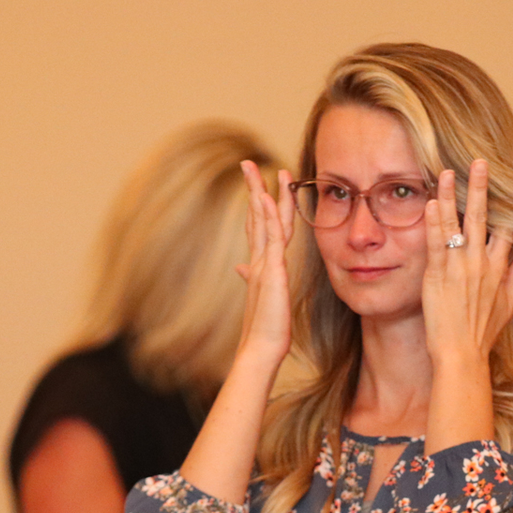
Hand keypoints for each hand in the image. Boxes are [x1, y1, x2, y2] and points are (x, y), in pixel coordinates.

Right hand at [232, 159, 295, 366]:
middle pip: (256, 215)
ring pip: (262, 221)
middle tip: (246, 164)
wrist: (260, 348)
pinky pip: (270, 238)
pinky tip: (263, 198)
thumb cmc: (265, 328)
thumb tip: (241, 268)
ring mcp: (264, 264)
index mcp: (261, 264)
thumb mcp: (263, 297)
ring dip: (259, 192)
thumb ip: (253, 278)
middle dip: (253, 188)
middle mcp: (260, 259)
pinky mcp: (271, 272)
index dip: (258, 202)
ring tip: (253, 168)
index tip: (258, 183)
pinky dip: (265, 216)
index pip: (259, 225)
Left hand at [421, 159, 512, 371]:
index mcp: (499, 269)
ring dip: (452, 195)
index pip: (509, 226)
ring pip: (456, 224)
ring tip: (446, 172)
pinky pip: (436, 243)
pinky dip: (434, 222)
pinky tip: (432, 202)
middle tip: (480, 162)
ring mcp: (460, 268)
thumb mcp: (507, 305)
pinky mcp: (438, 275)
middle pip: (482, 217)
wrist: (461, 355)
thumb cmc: (481, 334)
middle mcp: (481, 263)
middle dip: (481, 187)